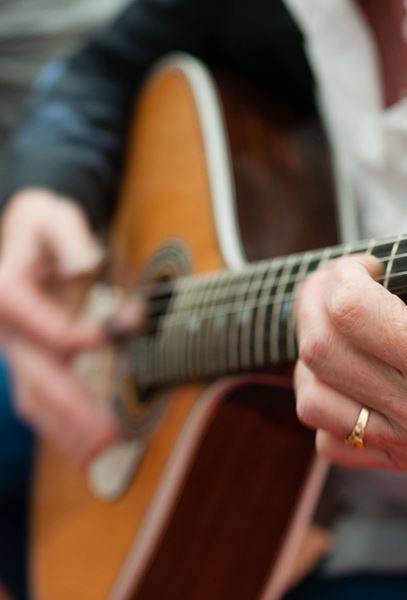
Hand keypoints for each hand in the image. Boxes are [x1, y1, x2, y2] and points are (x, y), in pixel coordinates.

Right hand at [0, 188, 115, 462]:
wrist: (26, 234)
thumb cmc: (41, 224)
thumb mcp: (50, 215)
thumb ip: (68, 237)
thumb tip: (86, 265)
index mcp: (8, 293)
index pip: (40, 324)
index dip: (74, 334)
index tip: (110, 336)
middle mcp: (7, 329)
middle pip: (37, 375)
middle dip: (72, 408)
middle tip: (105, 437)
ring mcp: (17, 349)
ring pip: (35, 397)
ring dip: (66, 428)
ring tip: (98, 454)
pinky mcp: (31, 360)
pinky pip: (40, 398)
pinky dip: (60, 423)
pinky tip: (83, 446)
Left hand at [293, 131, 406, 472]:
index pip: (351, 313)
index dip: (344, 273)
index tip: (367, 264)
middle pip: (321, 351)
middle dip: (316, 300)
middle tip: (342, 281)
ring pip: (313, 401)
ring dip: (313, 352)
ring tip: (342, 326)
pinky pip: (333, 443)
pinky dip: (327, 403)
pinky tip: (353, 371)